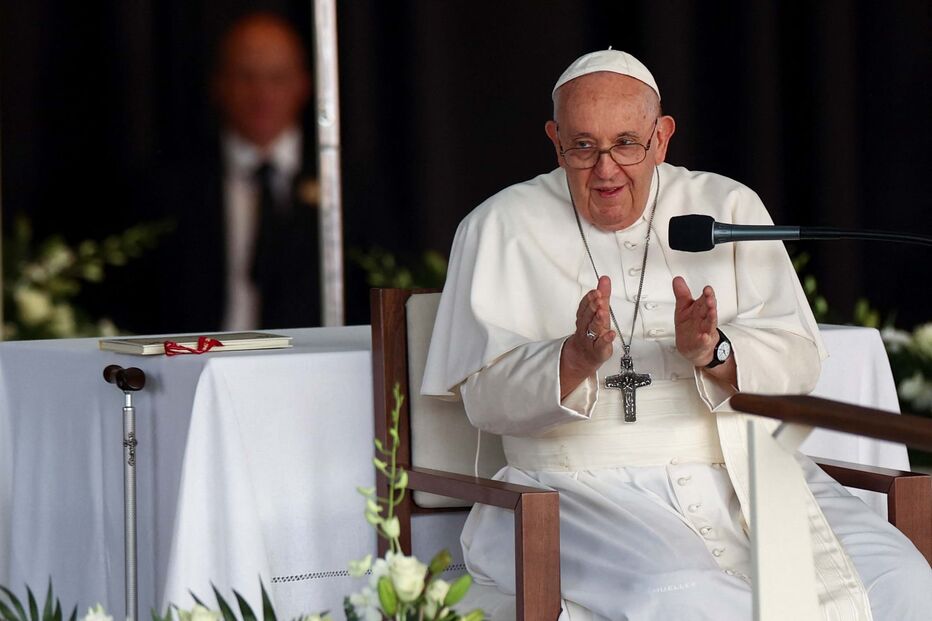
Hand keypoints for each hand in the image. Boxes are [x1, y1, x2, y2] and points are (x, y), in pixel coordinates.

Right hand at [560, 276, 615, 396]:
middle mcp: (586, 327)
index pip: (585, 306)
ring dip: (597, 320)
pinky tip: (611, 333)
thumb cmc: (591, 332)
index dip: (590, 298)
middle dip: (592, 306)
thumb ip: (603, 295)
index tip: (596, 291)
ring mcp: (591, 339)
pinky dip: (606, 339)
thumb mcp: (598, 311)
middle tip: (598, 297)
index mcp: (585, 317)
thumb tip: (605, 279)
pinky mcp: (599, 350)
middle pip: (587, 316)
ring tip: (602, 312)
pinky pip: (601, 345)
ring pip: (592, 329)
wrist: (583, 356)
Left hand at [672, 276, 717, 366]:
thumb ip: (682, 294)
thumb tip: (677, 279)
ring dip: (711, 316)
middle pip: (708, 309)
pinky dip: (704, 338)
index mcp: (700, 309)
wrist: (691, 347)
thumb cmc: (690, 326)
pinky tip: (704, 336)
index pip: (705, 299)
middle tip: (710, 295)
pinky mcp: (702, 342)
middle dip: (710, 302)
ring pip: (709, 323)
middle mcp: (704, 318)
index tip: (707, 288)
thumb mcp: (684, 308)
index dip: (707, 294)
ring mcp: (705, 330)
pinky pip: (704, 341)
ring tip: (711, 309)